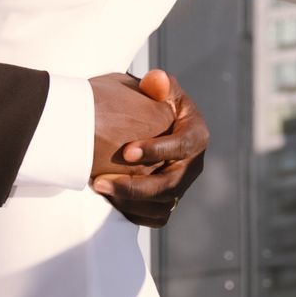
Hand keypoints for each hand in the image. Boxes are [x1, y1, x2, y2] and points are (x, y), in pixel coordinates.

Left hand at [88, 67, 208, 229]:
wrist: (153, 126)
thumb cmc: (154, 102)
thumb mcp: (159, 88)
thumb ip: (158, 84)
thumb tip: (158, 79)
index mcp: (196, 135)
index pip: (182, 147)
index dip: (156, 151)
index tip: (126, 152)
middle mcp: (193, 165)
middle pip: (170, 185)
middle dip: (135, 186)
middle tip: (100, 182)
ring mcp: (182, 186)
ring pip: (161, 205)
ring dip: (129, 202)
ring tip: (98, 189)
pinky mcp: (168, 201)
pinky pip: (155, 217)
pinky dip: (133, 213)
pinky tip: (108, 201)